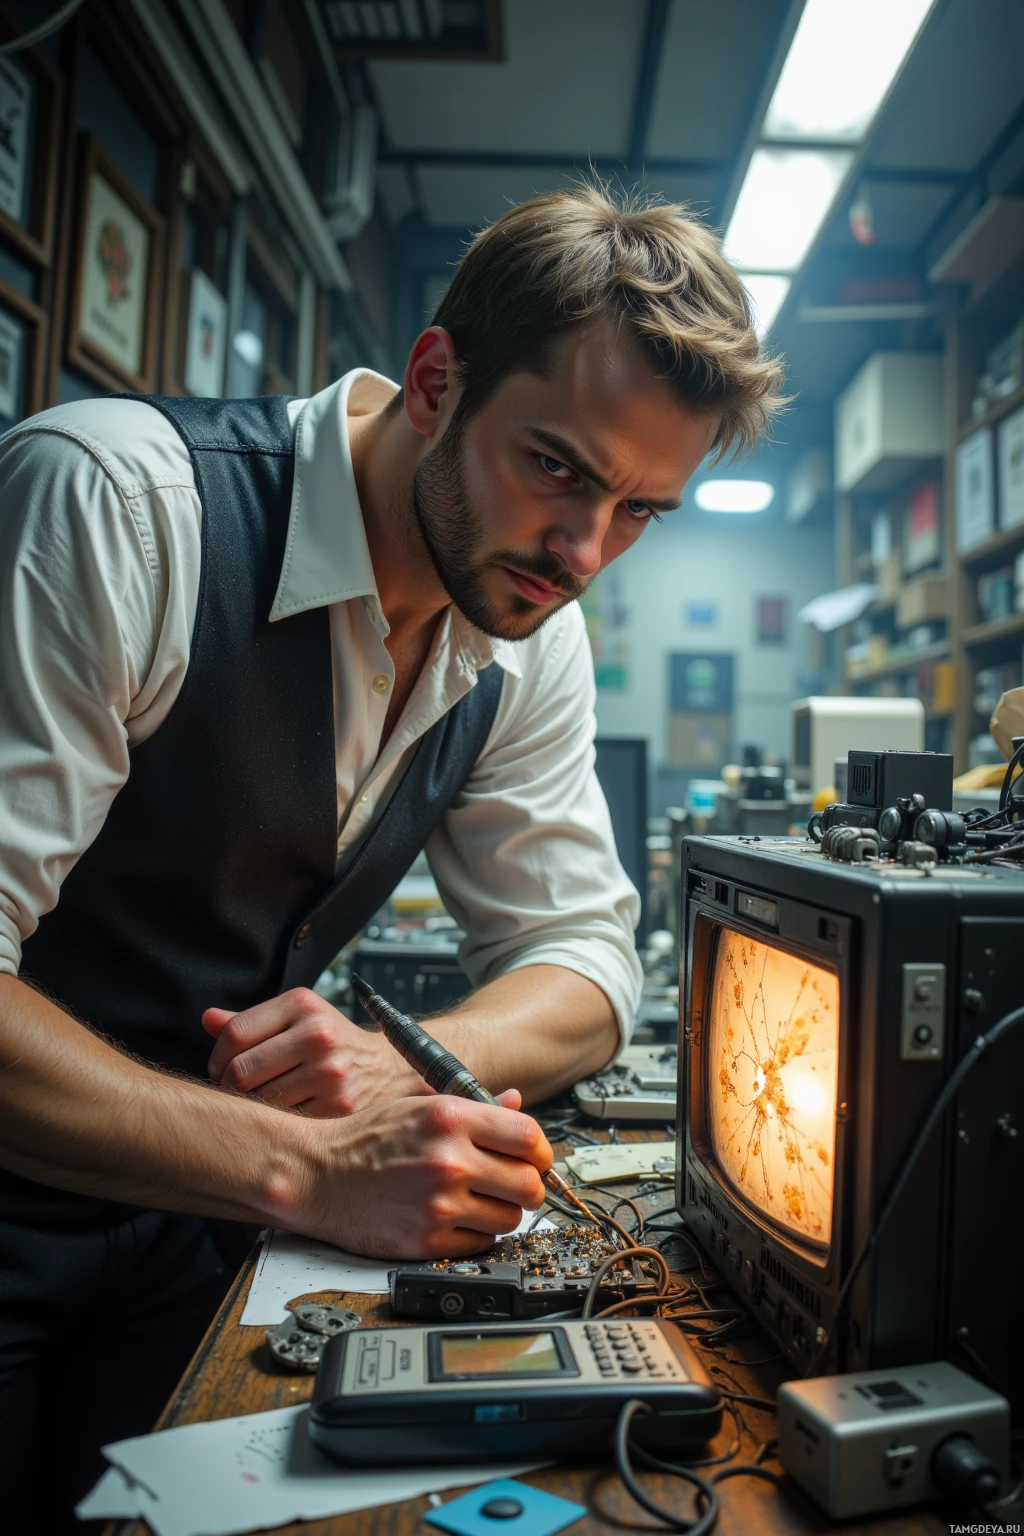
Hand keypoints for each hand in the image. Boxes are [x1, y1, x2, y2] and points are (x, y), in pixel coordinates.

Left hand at [202, 988, 423, 1115]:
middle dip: (227, 1086)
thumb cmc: (330, 1041)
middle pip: (241, 1071)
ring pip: (258, 1100)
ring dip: (248, 1107)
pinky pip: (283, 1121)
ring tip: (256, 1103)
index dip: (217, 1057)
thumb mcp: (296, 1017)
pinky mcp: (338, 1105)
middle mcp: (317, 1034)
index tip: (221, 1068)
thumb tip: (207, 1019)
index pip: (235, 1034)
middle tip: (234, 1091)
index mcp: (302, 1004)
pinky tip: (279, 1115)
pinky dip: (273, 1123)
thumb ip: (250, 1021)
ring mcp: (330, 1071)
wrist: (386, 1067)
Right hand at [302, 1089, 550, 1258]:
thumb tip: (517, 1103)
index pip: (529, 1136)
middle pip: (529, 1184)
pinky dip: (477, 1234)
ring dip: (502, 1212)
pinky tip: (457, 1218)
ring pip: (510, 1219)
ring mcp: (440, 1204)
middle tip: (513, 1184)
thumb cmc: (367, 1138)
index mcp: (451, 1118)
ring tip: (478, 1200)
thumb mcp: (420, 1104)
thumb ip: (474, 1105)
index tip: (535, 1158)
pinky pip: (482, 1244)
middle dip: (527, 1186)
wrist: (318, 1175)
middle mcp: (449, 1160)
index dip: (540, 1150)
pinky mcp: (428, 1240)